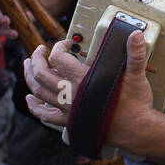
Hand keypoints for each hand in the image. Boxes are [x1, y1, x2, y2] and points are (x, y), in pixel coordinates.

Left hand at [24, 30, 154, 151]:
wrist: (135, 130)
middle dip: (37, 58)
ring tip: (28, 65)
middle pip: (41, 73)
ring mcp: (68, 108)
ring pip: (38, 91)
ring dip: (30, 76)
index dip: (59, 47)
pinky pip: (45, 115)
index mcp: (84, 80)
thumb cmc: (135, 104)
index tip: (67, 43)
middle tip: (39, 50)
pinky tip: (30, 100)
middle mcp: (71, 94)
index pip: (58, 58)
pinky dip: (34, 107)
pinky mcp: (70, 121)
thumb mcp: (136, 76)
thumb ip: (134, 54)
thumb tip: (136, 35)